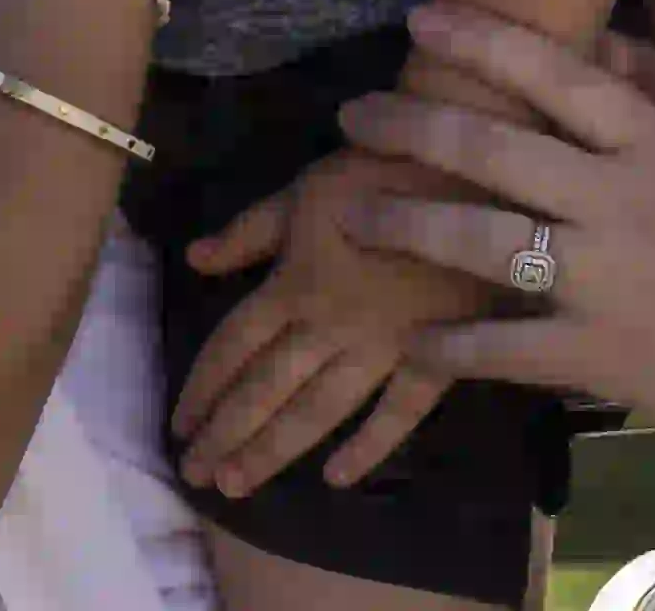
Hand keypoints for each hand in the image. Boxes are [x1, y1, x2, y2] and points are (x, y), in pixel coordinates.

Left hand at [174, 144, 493, 494]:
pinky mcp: (436, 353)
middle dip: (224, 433)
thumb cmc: (388, 168)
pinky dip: (371, 446)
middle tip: (193, 474)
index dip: (201, 386)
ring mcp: (383, 345)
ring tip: (235, 485)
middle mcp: (329, 324)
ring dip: (272, 449)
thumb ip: (252, 229)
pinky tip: (338, 478)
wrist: (478, 172)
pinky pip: (400, 411)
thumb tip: (194, 260)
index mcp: (295, 282)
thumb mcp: (308, 187)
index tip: (177, 424)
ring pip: (317, 409)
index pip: (233, 344)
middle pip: (264, 388)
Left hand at [334, 2, 654, 462]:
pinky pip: (502, 349)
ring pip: (478, 238)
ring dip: (408, 223)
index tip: (421, 21)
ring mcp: (601, 278)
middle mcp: (617, 199)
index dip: (481, 42)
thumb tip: (637, 113)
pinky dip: (451, 348)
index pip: (557, 73)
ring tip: (354, 216)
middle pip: (492, 148)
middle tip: (353, 116)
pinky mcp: (597, 356)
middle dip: (412, 125)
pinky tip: (414, 348)